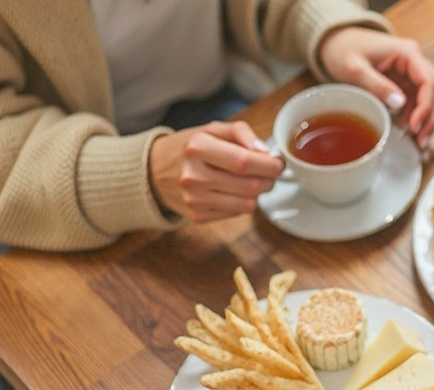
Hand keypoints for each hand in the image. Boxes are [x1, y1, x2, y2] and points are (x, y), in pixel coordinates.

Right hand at [148, 121, 283, 221]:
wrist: (155, 171)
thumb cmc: (190, 148)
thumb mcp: (212, 129)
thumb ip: (241, 133)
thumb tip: (265, 152)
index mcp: (197, 148)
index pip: (245, 162)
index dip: (269, 165)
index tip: (278, 163)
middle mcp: (193, 175)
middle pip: (250, 185)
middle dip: (269, 179)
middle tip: (269, 172)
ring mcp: (194, 199)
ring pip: (247, 204)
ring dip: (258, 194)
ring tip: (252, 181)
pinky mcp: (197, 216)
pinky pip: (236, 213)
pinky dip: (242, 203)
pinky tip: (233, 191)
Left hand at [319, 27, 433, 149]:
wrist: (337, 42)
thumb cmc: (344, 50)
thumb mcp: (355, 68)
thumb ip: (377, 85)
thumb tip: (400, 103)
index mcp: (408, 53)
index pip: (429, 82)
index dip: (426, 107)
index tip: (415, 127)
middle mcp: (415, 61)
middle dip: (431, 118)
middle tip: (421, 141)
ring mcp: (412, 72)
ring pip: (431, 99)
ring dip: (425, 120)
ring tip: (413, 139)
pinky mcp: (406, 82)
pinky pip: (418, 101)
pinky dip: (415, 117)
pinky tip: (404, 129)